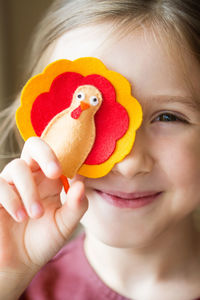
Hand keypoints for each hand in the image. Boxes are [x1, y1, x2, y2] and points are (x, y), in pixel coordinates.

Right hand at [0, 137, 87, 298]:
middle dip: (45, 155)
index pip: (56, 155)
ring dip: (28, 190)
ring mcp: (11, 184)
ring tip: (35, 215)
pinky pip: (0, 185)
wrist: (19, 264)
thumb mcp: (65, 225)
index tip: (69, 172)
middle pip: (33, 146)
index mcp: (49, 180)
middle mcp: (31, 177)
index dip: (63, 156)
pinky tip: (20, 217)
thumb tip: (81, 183)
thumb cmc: (43, 240)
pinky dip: (12, 199)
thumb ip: (77, 205)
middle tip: (55, 173)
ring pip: (17, 167)